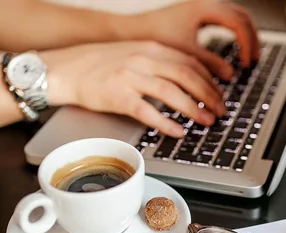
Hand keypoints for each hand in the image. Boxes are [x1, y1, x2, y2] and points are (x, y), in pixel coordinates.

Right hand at [44, 41, 225, 136]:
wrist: (65, 69)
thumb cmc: (98, 65)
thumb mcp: (133, 55)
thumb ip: (158, 64)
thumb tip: (185, 81)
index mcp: (151, 48)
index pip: (190, 62)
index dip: (210, 80)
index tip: (221, 94)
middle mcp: (144, 59)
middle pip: (187, 76)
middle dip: (209, 95)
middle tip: (221, 111)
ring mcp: (130, 76)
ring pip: (172, 92)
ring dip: (194, 109)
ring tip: (206, 122)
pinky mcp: (117, 95)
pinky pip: (147, 110)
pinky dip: (166, 122)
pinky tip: (178, 131)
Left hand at [131, 0, 260, 79]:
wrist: (131, 31)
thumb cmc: (153, 38)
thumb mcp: (185, 54)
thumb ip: (209, 63)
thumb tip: (231, 75)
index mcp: (204, 8)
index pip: (239, 23)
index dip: (247, 44)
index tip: (247, 63)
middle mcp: (205, 3)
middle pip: (242, 16)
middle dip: (252, 39)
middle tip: (255, 60)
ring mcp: (202, 7)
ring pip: (235, 17)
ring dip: (244, 36)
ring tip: (248, 57)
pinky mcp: (197, 15)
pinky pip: (225, 21)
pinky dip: (233, 35)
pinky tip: (233, 51)